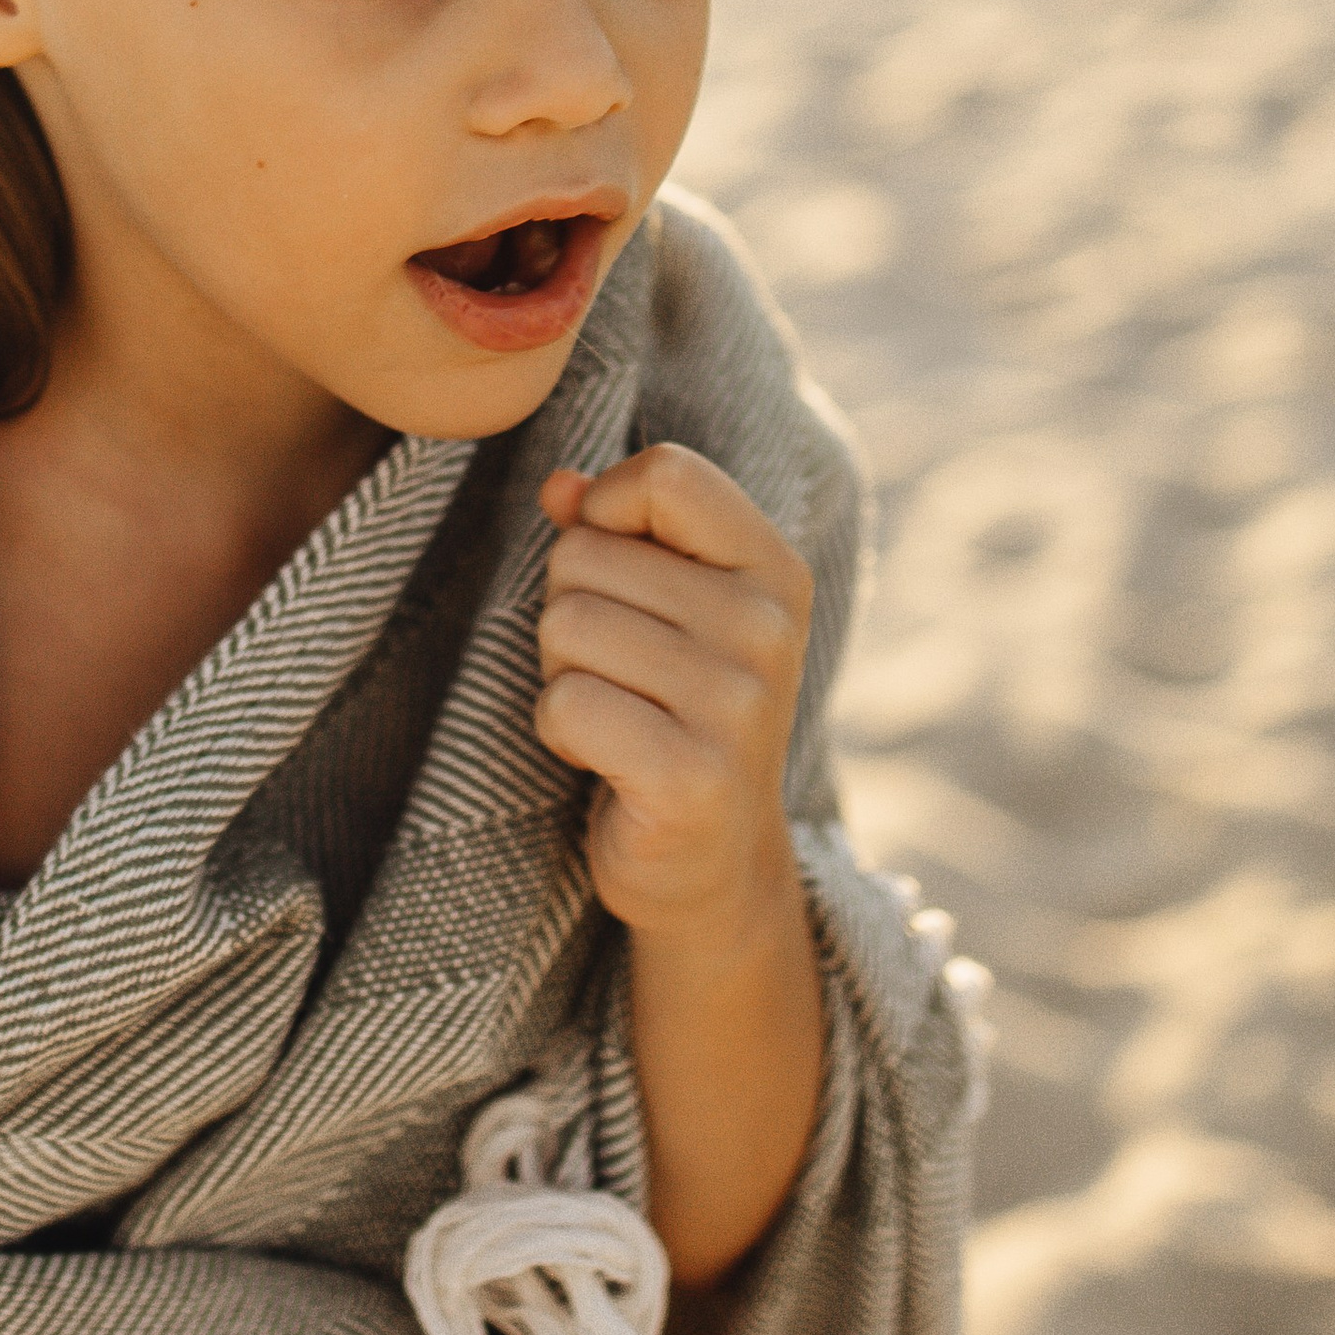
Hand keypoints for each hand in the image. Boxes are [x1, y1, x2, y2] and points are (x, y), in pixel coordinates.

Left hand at [534, 443, 811, 951]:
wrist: (711, 860)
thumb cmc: (674, 711)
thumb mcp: (664, 606)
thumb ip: (613, 529)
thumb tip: (560, 486)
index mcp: (774, 570)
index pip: (667, 474)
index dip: (607, 512)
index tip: (620, 573)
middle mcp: (769, 628)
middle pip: (586, 554)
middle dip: (571, 613)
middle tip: (623, 676)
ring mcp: (738, 706)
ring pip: (566, 625)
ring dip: (561, 675)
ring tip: (618, 715)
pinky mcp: (692, 778)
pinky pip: (566, 703)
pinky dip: (560, 732)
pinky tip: (607, 760)